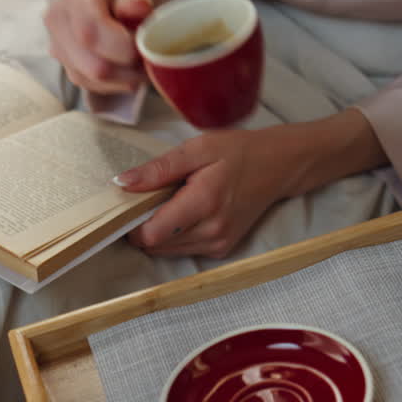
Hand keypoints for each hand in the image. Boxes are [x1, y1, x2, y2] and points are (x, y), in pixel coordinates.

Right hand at [45, 0, 161, 94]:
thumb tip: (138, 7)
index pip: (90, 28)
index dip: (122, 46)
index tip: (143, 44)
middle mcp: (58, 18)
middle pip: (93, 63)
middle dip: (129, 67)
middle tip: (148, 54)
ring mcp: (58, 44)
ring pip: (93, 79)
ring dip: (125, 77)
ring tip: (139, 58)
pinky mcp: (65, 64)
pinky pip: (92, 86)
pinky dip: (116, 82)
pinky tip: (127, 66)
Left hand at [118, 109, 390, 257]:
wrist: (279, 167)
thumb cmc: (238, 152)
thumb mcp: (198, 149)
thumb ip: (159, 169)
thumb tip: (121, 183)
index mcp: (203, 203)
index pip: (152, 234)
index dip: (131, 224)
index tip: (127, 204)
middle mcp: (212, 231)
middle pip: (156, 246)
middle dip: (142, 227)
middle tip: (145, 199)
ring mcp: (219, 244)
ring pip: (168, 252)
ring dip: (158, 232)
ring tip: (167, 203)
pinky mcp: (222, 249)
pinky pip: (184, 250)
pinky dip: (175, 236)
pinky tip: (183, 212)